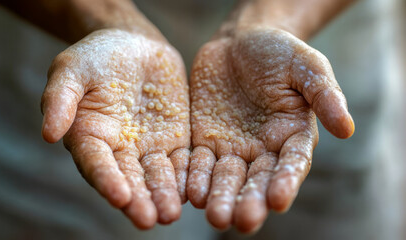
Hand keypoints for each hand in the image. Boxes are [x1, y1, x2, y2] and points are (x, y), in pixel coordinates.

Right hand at [41, 29, 189, 228]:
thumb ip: (60, 99)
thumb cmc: (95, 56)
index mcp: (90, 137)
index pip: (97, 164)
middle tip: (148, 220)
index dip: (107, 180)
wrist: (133, 44)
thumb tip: (48, 135)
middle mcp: (119, 150)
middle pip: (129, 180)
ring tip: (170, 214)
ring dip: (164, 196)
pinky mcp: (174, 139)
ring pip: (157, 176)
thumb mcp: (71, 69)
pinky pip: (182, 160)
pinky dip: (187, 176)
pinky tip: (194, 190)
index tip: (119, 197)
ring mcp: (149, 147)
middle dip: (139, 200)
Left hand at [187, 28, 353, 232]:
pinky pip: (198, 162)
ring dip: (219, 197)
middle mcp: (262, 150)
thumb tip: (347, 129)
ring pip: (225, 178)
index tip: (278, 200)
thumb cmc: (278, 52)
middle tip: (242, 221)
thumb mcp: (306, 65)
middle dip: (249, 200)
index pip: (291, 164)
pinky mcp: (204, 141)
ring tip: (214, 215)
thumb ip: (324, 94)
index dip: (285, 182)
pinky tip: (190, 193)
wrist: (239, 42)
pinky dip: (195, 178)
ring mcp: (231, 147)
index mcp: (291, 136)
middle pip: (256, 180)